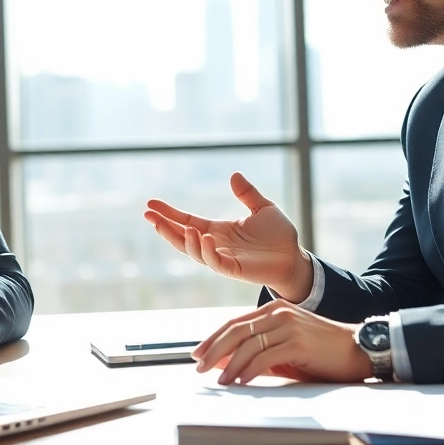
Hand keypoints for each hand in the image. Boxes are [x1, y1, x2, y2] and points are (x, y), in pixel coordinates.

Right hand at [143, 172, 311, 299]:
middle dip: (165, 228)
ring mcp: (223, 258)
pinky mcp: (235, 269)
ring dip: (184, 241)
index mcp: (218, 230)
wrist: (294, 258)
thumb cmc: (279, 236)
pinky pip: (216, 262)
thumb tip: (234, 175)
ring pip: (195, 252)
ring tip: (181, 226)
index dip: (169, 213)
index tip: (151, 204)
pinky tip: (204, 237)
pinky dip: (208, 251)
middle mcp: (216, 244)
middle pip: (182, 237)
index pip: (187, 220)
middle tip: (148, 216)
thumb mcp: (263, 208)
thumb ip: (247, 194)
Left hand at [193, 301, 373, 385]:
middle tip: (199, 366)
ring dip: (229, 364)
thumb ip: (260, 351)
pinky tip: (240, 380)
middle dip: (213, 349)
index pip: (235, 323)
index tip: (197, 352)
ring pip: (248, 345)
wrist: (358, 349)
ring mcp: (289, 326)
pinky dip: (249, 370)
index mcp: (274, 310)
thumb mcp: (286, 348)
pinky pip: (265, 357)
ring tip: (219, 380)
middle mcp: (279, 313)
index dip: (213, 338)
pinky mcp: (298, 342)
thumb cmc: (321, 352)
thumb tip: (228, 362)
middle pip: (236, 331)